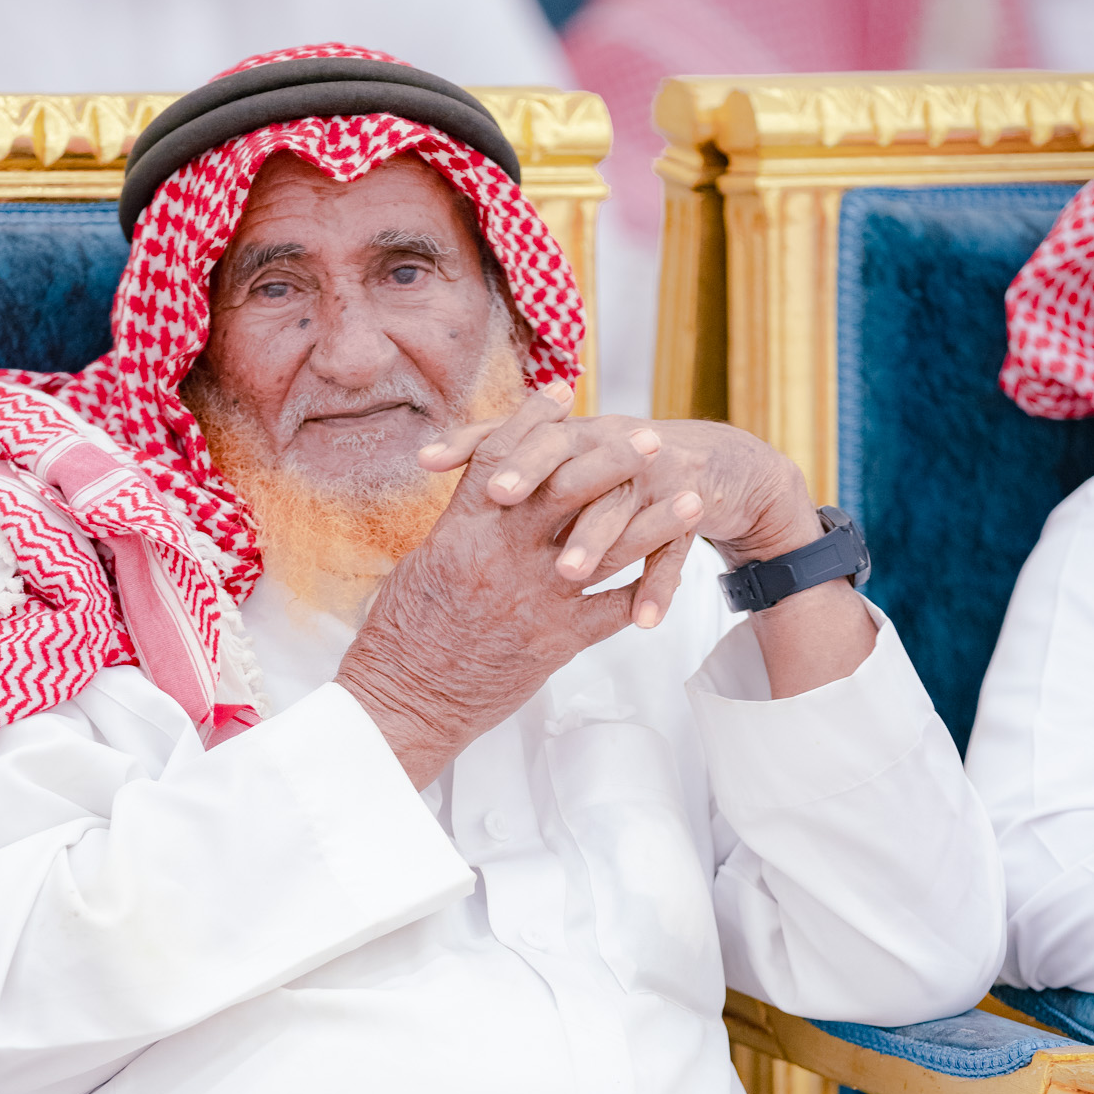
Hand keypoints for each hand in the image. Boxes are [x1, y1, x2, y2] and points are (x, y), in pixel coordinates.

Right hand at [336, 396, 722, 787]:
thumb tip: (479, 501)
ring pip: (608, 546)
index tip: (562, 394)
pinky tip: (672, 576)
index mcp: (463, 531)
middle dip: (613, 458)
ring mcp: (535, 597)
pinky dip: (646, 591)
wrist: (406, 699)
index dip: (534, 420)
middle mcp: (503, 555)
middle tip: (649, 438)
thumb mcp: (420, 565)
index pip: (504, 458)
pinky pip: (613, 610)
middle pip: (567, 488)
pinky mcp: (555, 641)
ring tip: (692, 498)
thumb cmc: (400, 636)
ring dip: (654, 520)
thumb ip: (458, 529)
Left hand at [417, 388, 821, 628]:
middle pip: (564, 455)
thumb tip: (426, 458)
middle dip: (531, 474)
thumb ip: (496, 453)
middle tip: (498, 499)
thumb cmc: (610, 463)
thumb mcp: (562, 449)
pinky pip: (672, 553)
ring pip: (617, 508)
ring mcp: (647, 480)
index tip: (429, 460)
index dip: (471, 440)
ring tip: (566, 574)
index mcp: (565, 432)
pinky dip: (660, 586)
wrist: (707, 463)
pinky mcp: (682, 514)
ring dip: (593, 540)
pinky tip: (645, 622)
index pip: (509, 428)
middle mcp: (604, 445)